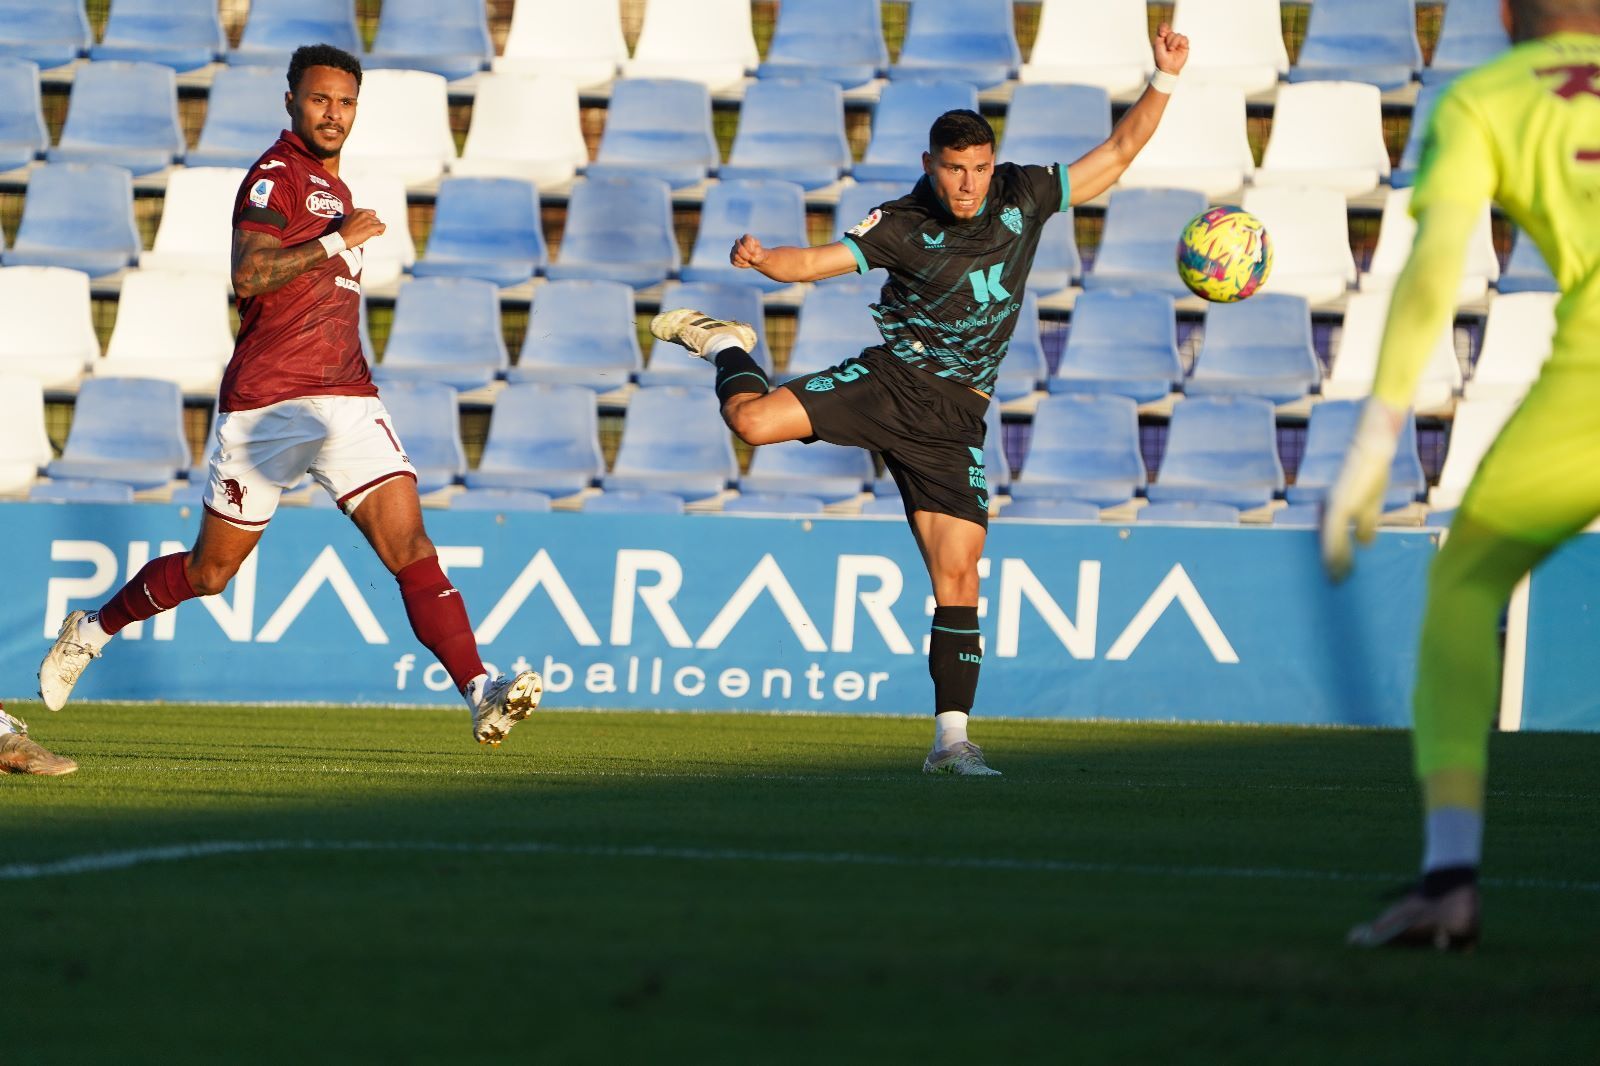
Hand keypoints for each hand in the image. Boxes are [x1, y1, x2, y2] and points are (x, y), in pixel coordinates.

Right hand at [338, 208, 385, 248]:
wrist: (343, 238)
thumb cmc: (345, 231)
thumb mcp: (350, 219)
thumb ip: (358, 217)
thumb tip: (364, 222)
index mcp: (358, 211)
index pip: (371, 213)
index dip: (370, 219)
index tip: (368, 224)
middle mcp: (364, 214)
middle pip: (375, 218)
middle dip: (373, 225)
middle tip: (368, 231)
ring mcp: (368, 220)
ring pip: (379, 223)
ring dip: (376, 228)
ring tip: (369, 233)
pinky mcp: (372, 227)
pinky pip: (383, 226)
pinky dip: (381, 231)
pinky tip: (376, 234)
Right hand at [730, 233, 766, 269]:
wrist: (755, 258)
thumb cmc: (758, 254)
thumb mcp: (761, 252)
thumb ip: (757, 254)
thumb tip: (751, 259)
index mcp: (746, 237)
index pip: (746, 242)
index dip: (751, 250)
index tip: (755, 253)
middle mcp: (738, 242)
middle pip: (739, 249)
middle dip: (746, 256)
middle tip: (750, 258)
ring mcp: (733, 249)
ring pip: (736, 256)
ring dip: (744, 261)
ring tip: (748, 260)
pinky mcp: (731, 256)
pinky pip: (734, 262)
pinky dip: (741, 264)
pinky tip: (745, 262)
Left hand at [1153, 22, 1188, 74]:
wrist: (1168, 68)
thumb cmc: (1161, 58)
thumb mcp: (1157, 45)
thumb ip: (1160, 35)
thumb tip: (1165, 30)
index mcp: (1163, 38)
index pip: (1164, 27)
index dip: (1164, 27)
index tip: (1162, 34)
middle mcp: (1171, 39)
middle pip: (1171, 32)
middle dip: (1168, 39)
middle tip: (1167, 48)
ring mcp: (1178, 42)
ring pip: (1178, 35)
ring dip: (1173, 42)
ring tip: (1171, 49)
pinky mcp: (1184, 45)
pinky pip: (1184, 38)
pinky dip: (1180, 42)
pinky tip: (1177, 48)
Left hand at [1321, 399, 1406, 582]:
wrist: (1372, 449)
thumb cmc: (1372, 472)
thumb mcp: (1371, 504)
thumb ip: (1366, 523)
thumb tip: (1365, 545)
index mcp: (1335, 510)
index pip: (1331, 538)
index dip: (1334, 556)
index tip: (1336, 575)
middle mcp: (1328, 510)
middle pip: (1326, 542)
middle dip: (1331, 563)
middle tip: (1333, 584)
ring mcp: (1332, 507)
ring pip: (1328, 542)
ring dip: (1332, 562)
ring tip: (1336, 580)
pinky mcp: (1338, 505)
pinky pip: (1334, 533)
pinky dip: (1335, 550)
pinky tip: (1336, 565)